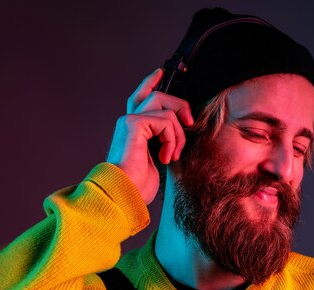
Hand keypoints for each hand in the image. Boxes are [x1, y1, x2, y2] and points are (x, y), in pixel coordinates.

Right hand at [106, 68, 193, 203]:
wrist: (124, 194)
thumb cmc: (138, 184)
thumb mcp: (158, 157)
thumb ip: (164, 140)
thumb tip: (183, 129)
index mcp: (133, 128)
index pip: (142, 97)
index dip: (150, 82)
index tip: (161, 72)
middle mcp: (129, 121)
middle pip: (158, 96)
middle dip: (180, 106)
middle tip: (189, 123)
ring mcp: (129, 121)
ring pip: (166, 110)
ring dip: (178, 134)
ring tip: (172, 154)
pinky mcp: (133, 123)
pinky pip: (166, 121)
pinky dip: (171, 139)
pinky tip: (165, 157)